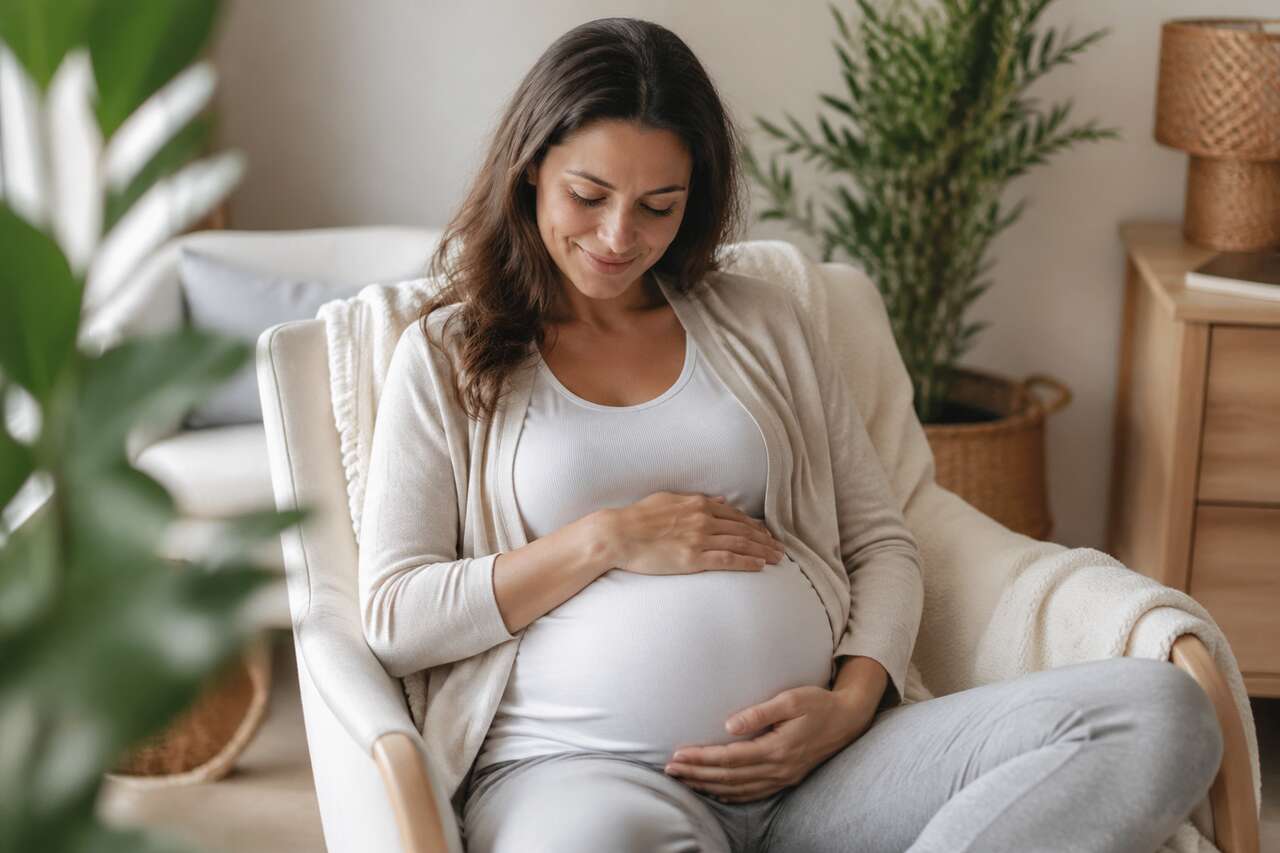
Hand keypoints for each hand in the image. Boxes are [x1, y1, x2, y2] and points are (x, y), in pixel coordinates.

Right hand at [601, 491, 785, 576]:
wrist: (619, 534)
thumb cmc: (638, 517)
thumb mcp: (668, 499)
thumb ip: (695, 500)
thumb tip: (719, 501)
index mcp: (698, 504)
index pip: (734, 515)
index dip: (754, 525)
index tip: (765, 533)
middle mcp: (704, 519)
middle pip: (743, 529)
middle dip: (765, 539)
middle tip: (779, 547)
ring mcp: (700, 538)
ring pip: (741, 544)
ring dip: (762, 551)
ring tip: (777, 558)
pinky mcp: (694, 558)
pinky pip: (728, 560)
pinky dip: (747, 562)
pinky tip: (759, 566)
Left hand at [663, 685, 877, 802]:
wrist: (848, 719)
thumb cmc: (818, 703)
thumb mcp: (791, 699)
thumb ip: (760, 713)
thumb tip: (728, 725)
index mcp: (777, 748)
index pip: (730, 758)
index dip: (702, 758)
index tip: (678, 754)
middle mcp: (778, 768)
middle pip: (728, 777)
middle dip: (696, 774)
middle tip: (670, 769)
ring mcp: (782, 777)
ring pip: (738, 789)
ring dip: (708, 785)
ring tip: (684, 780)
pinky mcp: (786, 778)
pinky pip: (753, 793)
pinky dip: (730, 794)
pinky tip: (715, 791)